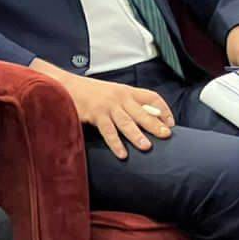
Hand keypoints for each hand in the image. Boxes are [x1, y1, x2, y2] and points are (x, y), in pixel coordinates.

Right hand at [35, 64, 173, 160]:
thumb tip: (148, 119)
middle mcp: (121, 97)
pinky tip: (122, 154)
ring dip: (137, 135)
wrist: (67, 85)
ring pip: (126, 122)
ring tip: (147, 147)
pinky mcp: (95, 114)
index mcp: (128, 91)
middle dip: (155, 124)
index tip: (171, 122)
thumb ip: (128, 104)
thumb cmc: (92, 92)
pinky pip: (108, 131)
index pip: (152, 97)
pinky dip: (115, 143)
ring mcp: (108, 106)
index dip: (163, 109)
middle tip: (166, 135)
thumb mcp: (114, 94)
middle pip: (142, 112)